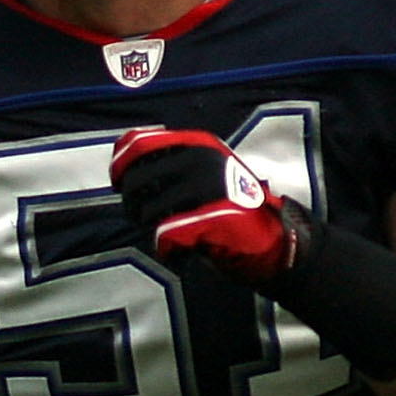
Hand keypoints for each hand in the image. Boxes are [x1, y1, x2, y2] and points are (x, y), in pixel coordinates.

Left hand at [111, 126, 306, 282]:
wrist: (276, 239)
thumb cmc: (233, 211)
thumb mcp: (205, 175)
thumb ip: (171, 167)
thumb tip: (123, 171)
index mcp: (196, 144)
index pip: (138, 142)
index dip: (119, 164)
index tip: (119, 184)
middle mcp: (200, 160)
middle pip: (135, 179)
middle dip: (133, 205)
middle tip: (145, 220)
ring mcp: (207, 188)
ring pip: (148, 210)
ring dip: (152, 230)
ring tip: (171, 238)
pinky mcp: (211, 218)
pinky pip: (165, 236)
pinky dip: (168, 251)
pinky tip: (182, 254)